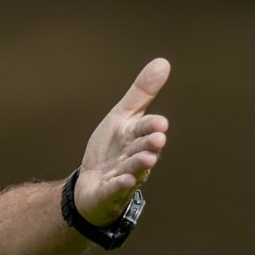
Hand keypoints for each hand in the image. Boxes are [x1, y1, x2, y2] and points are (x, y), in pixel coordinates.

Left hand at [75, 58, 170, 225]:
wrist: (91, 184)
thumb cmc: (111, 149)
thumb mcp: (122, 118)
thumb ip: (141, 94)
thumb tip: (163, 62)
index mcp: (135, 137)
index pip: (146, 129)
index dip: (151, 126)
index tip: (159, 123)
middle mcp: (133, 157)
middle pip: (143, 149)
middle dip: (150, 145)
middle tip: (157, 139)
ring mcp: (122, 176)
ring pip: (132, 169)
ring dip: (139, 164)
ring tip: (147, 159)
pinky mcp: (108, 192)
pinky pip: (114, 189)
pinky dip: (119, 185)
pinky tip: (122, 181)